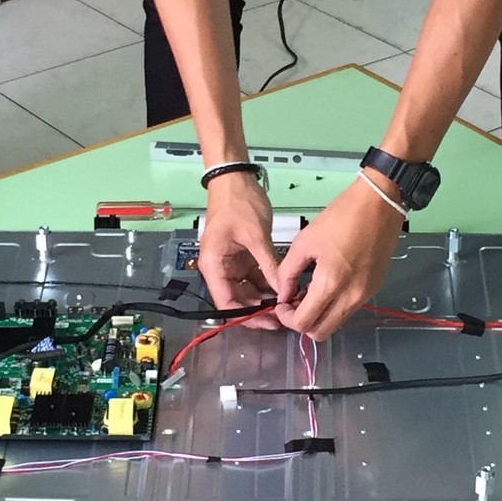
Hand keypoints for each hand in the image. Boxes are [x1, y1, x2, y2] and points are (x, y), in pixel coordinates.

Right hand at [196, 168, 278, 315]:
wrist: (234, 179)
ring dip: (265, 298)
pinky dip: (268, 284)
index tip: (269, 321)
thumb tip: (283, 291)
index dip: (247, 317)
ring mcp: (232, 263)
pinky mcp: (243, 257)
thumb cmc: (238, 204)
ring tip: (287, 304)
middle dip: (258, 310)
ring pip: (247, 290)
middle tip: (283, 316)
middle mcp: (220, 269)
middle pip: (236, 300)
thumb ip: (269, 265)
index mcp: (214, 266)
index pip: (226, 303)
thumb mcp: (255, 236)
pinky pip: (255, 277)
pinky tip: (285, 289)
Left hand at [271, 176, 404, 338]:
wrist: (378, 204)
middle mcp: (351, 297)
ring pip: (335, 323)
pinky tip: (327, 284)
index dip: (287, 318)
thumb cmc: (341, 216)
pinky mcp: (373, 289)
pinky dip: (333, 306)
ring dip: (319, 315)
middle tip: (293, 302)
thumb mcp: (304, 241)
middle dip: (302, 322)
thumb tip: (283, 293)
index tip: (282, 304)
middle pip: (321, 332)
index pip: (304, 323)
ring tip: (309, 291)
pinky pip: (348, 309)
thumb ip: (288, 272)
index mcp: (331, 283)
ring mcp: (365, 295)